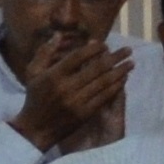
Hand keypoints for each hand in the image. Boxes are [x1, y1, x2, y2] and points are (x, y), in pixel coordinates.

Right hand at [11, 27, 130, 152]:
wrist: (36, 128)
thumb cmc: (35, 97)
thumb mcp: (32, 73)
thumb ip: (44, 53)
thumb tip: (59, 35)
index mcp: (53, 76)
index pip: (78, 57)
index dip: (94, 49)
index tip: (105, 44)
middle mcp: (66, 87)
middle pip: (96, 68)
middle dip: (115, 57)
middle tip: (128, 50)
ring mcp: (76, 101)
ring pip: (103, 82)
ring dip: (120, 71)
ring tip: (131, 63)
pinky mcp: (84, 113)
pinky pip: (104, 97)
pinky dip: (116, 87)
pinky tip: (123, 79)